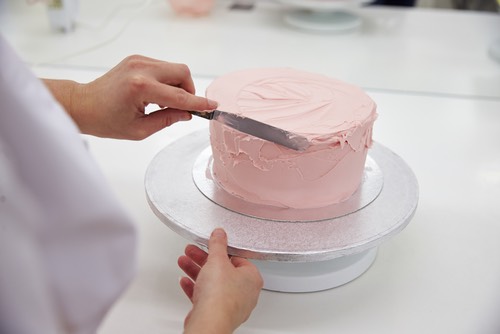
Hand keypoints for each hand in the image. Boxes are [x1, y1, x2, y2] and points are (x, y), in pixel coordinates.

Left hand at [43, 55, 216, 139]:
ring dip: (178, 85)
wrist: (84, 105)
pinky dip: (167, 80)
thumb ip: (167, 120)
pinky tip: (156, 94)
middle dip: (189, 90)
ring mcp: (138, 60)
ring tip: (164, 103)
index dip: (198, 103)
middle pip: (182, 73)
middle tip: (182, 107)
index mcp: (141, 88)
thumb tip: (187, 113)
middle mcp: (141, 69)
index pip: (179, 96)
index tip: (212, 106)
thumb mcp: (140, 130)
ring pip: (174, 68)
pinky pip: (163, 67)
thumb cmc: (106, 120)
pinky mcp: (137, 59)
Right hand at [178, 228, 262, 333]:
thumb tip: (220, 234)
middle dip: (204, 259)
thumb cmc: (220, 295)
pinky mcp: (217, 313)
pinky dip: (195, 288)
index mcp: (251, 278)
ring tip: (184, 262)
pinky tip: (185, 281)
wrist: (209, 321)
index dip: (222, 250)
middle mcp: (245, 292)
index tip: (212, 245)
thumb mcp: (217, 260)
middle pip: (223, 270)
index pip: (238, 258)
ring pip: (213, 283)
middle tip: (193, 251)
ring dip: (197, 271)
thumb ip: (218, 245)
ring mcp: (231, 304)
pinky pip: (206, 297)